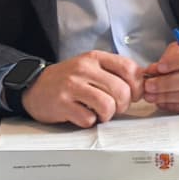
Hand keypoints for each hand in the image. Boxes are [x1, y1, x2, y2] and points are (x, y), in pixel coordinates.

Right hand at [21, 51, 144, 127]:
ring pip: (107, 105)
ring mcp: (71, 86)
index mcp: (95, 58)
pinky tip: (83, 115)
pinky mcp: (62, 104)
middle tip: (116, 108)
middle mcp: (84, 69)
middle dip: (124, 105)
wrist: (34, 87)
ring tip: (100, 113)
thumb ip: (115, 72)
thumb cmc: (69, 80)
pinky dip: (90, 121)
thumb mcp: (91, 67)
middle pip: (121, 90)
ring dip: (108, 115)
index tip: (135, 95)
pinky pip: (88, 118)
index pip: (129, 68)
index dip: (138, 85)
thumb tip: (144, 83)